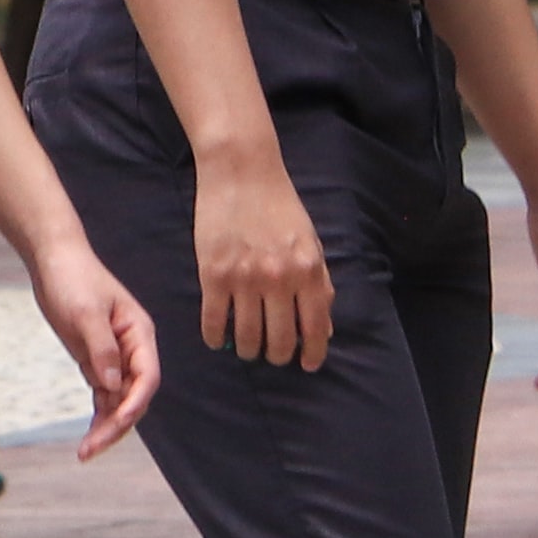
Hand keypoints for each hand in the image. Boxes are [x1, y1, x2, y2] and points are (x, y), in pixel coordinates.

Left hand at [34, 243, 165, 461]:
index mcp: (140, 334)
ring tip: (85, 452)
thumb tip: (113, 386)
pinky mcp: (96, 362)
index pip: (147, 377)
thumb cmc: (74, 280)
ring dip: (106, 427)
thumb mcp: (85, 313)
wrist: (54, 262)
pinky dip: (98, 416)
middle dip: (117, 425)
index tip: (116, 423)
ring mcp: (115, 357)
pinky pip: (103, 396)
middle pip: (134, 396)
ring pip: (118, 401)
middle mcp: (133, 349)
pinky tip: (88, 438)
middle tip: (91, 449)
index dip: (134, 403)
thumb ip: (102, 349)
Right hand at [189, 144, 333, 371]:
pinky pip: (214, 321)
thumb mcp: (310, 243)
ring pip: (247, 336)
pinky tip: (218, 339)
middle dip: (277, 356)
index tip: (308, 365)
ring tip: (248, 348)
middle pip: (279, 340)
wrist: (241, 172)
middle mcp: (278, 279)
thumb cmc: (280, 205)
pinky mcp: (213, 275)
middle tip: (272, 355)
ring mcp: (244, 279)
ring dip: (248, 350)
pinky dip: (216, 337)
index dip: (313, 354)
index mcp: (308, 270)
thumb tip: (323, 328)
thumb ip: (320, 285)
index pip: (315, 328)